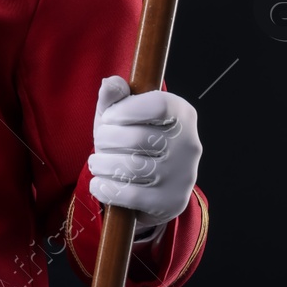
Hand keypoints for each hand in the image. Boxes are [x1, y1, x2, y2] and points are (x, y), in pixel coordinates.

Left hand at [88, 75, 200, 234]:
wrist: (148, 186)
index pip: (158, 105)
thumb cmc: (130, 139)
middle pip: (138, 138)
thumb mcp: (119, 114)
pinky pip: (131, 195)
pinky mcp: (172, 202)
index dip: (125, 110)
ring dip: (102, 165)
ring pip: (132, 167)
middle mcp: (190, 144)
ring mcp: (183, 176)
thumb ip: (114, 97)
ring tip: (96, 163)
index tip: (109, 118)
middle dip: (106, 140)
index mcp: (183, 114)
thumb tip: (110, 84)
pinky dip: (106, 189)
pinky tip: (99, 184)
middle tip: (99, 144)